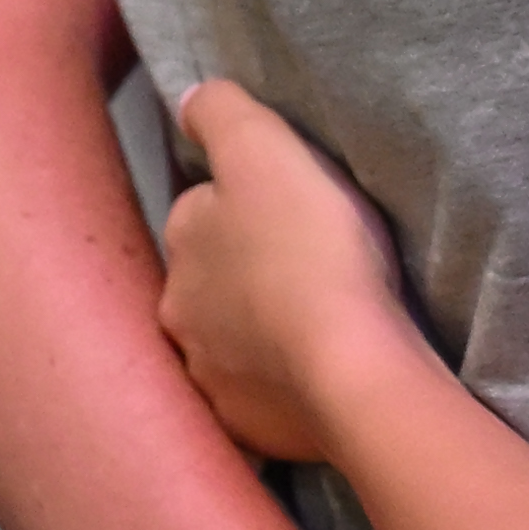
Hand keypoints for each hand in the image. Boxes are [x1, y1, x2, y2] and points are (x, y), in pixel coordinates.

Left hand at [156, 82, 405, 468]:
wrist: (350, 366)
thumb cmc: (310, 245)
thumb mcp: (266, 147)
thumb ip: (221, 111)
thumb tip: (189, 101)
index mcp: (182, 241)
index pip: (202, 210)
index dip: (244, 205)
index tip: (286, 210)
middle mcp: (178, 312)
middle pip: (209, 280)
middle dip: (243, 274)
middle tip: (304, 268)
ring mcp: (209, 377)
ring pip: (228, 342)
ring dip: (258, 332)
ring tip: (313, 325)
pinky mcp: (245, 428)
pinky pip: (257, 399)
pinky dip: (278, 387)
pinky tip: (315, 375)